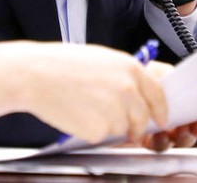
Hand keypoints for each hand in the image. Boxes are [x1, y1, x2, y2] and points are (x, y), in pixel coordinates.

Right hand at [0, 41, 168, 144]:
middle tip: (119, 121)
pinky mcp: (98, 129)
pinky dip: (92, 131)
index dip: (161, 110)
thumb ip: (126, 75)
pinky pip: (102, 136)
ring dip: (110, 125)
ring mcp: (114, 111)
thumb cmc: (63, 64)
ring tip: (86, 107)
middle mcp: (127, 90)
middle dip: (135, 125)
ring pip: (122, 129)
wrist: (35, 75)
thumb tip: (141, 90)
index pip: (159, 95)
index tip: (161, 118)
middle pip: (144, 118)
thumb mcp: (103, 59)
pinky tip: (77, 114)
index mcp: (130, 68)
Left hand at [129, 62, 196, 150]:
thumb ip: (178, 81)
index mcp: (181, 95)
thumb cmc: (133, 77)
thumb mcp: (158, 72)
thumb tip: (195, 88)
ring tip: (180, 132)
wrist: (112, 89)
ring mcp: (163, 126)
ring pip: (182, 139)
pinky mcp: (149, 138)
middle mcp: (174, 112)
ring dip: (184, 137)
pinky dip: (164, 143)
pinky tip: (161, 136)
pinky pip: (162, 146)